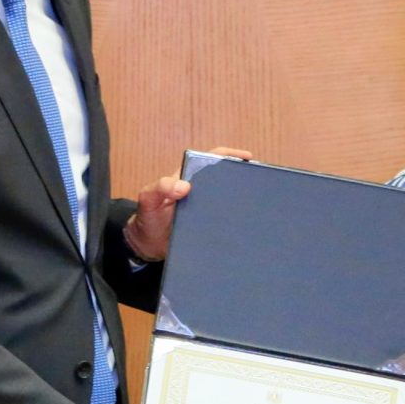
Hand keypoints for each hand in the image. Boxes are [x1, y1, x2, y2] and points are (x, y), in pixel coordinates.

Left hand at [124, 146, 254, 261]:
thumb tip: (184, 186)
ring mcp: (204, 209)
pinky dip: (235, 221)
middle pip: (224, 179)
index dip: (229, 156)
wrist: (145, 247)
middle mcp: (199, 192)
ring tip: (257, 206)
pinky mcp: (208, 227)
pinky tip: (246, 228)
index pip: (210, 159)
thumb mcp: (148, 201)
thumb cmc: (147, 219)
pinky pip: (225, 221)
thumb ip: (159, 188)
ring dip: (240, 201)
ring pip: (227, 200)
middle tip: (259, 183)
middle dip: (241, 177)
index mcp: (187, 178)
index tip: (247, 157)